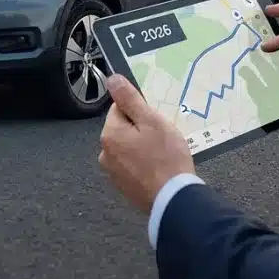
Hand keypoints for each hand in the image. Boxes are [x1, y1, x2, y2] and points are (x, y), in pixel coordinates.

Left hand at [99, 74, 193, 212]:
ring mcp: (113, 173)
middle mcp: (104, 153)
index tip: (156, 122)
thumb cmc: (165, 157)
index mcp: (109, 134)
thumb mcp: (151, 121)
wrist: (173, 200)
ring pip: (128, 148)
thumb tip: (111, 79)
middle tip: (163, 139)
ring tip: (163, 155)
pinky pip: (132, 166)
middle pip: (123, 129)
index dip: (140, 112)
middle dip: (141, 130)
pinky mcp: (124, 187)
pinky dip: (143, 165)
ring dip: (142, 147)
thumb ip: (130, 99)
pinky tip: (159, 170)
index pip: (119, 109)